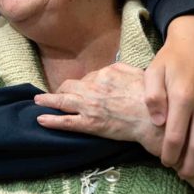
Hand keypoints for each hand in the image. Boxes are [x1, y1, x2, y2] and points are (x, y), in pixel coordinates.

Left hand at [34, 63, 163, 155]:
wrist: (155, 119)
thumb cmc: (151, 98)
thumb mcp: (137, 73)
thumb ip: (121, 69)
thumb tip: (112, 69)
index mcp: (105, 74)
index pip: (87, 78)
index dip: (83, 84)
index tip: (82, 89)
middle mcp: (93, 87)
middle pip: (70, 86)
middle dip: (63, 90)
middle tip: (58, 94)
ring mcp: (89, 106)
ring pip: (62, 101)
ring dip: (47, 100)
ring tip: (38, 101)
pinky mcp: (89, 124)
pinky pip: (65, 121)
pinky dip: (51, 120)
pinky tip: (40, 118)